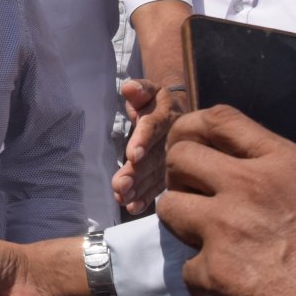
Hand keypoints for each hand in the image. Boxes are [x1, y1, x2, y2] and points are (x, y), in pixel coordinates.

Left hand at [113, 79, 182, 214]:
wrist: (174, 113)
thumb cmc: (153, 102)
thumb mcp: (148, 90)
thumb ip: (139, 90)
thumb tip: (129, 88)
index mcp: (167, 115)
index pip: (154, 126)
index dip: (143, 140)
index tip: (132, 154)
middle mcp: (173, 139)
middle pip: (154, 156)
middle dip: (137, 172)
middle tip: (120, 185)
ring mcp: (173, 158)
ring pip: (156, 174)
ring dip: (138, 188)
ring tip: (121, 197)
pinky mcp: (169, 173)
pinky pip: (158, 186)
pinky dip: (145, 197)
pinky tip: (133, 207)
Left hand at [158, 106, 295, 295]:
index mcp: (290, 164)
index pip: (220, 118)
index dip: (194, 131)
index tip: (191, 150)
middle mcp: (253, 184)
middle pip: (181, 155)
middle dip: (180, 178)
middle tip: (196, 203)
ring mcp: (230, 226)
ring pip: (169, 206)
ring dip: (182, 228)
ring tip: (206, 248)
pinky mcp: (218, 271)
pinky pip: (186, 268)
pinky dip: (201, 284)